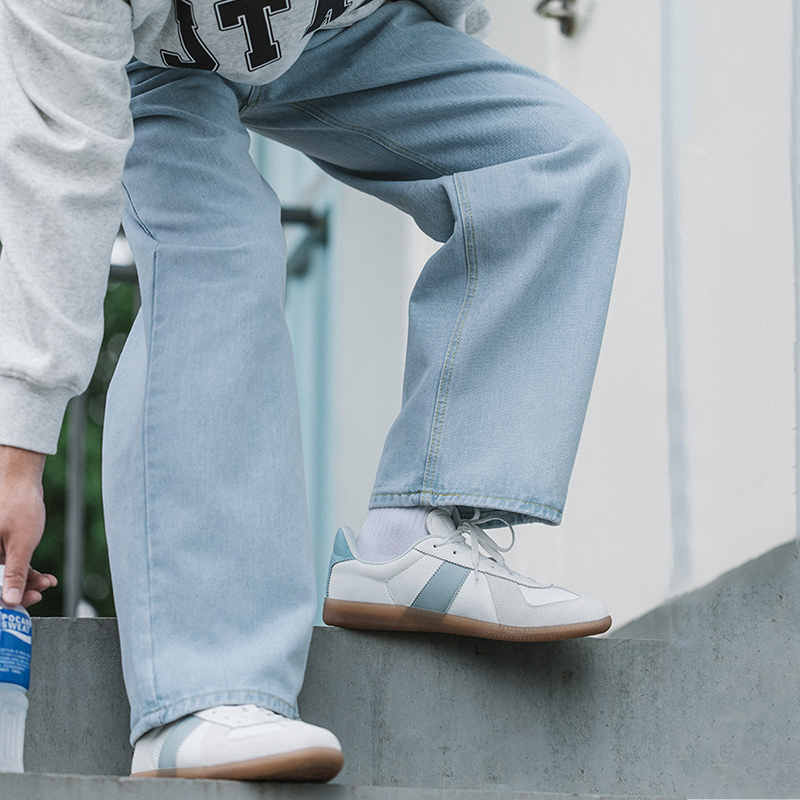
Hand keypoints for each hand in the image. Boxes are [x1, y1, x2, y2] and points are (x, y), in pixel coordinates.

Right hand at [0, 445, 56, 606]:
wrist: (20, 478)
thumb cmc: (17, 504)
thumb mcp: (19, 544)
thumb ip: (14, 574)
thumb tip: (10, 601)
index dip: (1, 600)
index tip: (17, 607)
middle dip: (18, 591)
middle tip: (38, 595)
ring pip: (5, 574)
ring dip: (26, 581)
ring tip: (47, 583)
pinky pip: (10, 564)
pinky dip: (26, 571)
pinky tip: (44, 577)